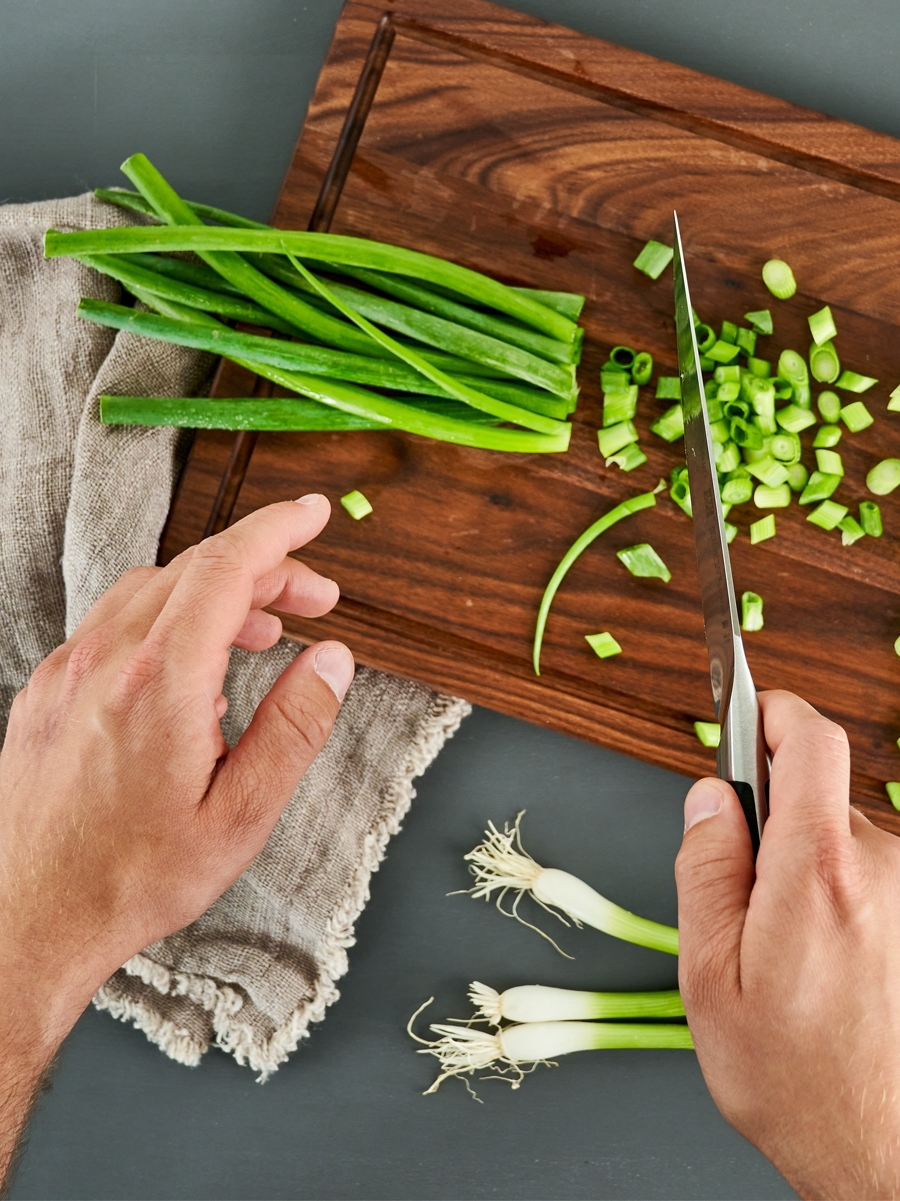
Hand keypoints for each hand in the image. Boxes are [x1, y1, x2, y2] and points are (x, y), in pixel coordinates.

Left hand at [0, 495, 352, 1184]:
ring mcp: (67, 674)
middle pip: (194, 571)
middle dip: (264, 569)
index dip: (278, 530)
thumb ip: (295, 727)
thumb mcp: (242, 814)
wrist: (25, 923)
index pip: (225, 568)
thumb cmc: (132, 878)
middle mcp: (105, 662)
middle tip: (315, 600)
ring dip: (215, 593)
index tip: (314, 514)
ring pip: (151, 591)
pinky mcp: (46, 693)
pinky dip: (168, 619)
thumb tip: (331, 660)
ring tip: (261, 633)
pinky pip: (115, 624)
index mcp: (160, 684)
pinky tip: (192, 669)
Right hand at [675, 691, 899, 1200]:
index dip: (776, 714)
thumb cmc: (802, 1086)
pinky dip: (866, 914)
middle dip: (784, 839)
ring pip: (860, 855)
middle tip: (756, 919)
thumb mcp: (712, 984)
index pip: (810, 740)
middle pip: (825, 807)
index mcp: (820, 871)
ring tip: (808, 971)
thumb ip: (706, 871)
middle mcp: (889, 870)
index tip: (753, 716)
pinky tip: (852, 983)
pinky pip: (896, 893)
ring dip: (826, 884)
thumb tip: (710, 799)